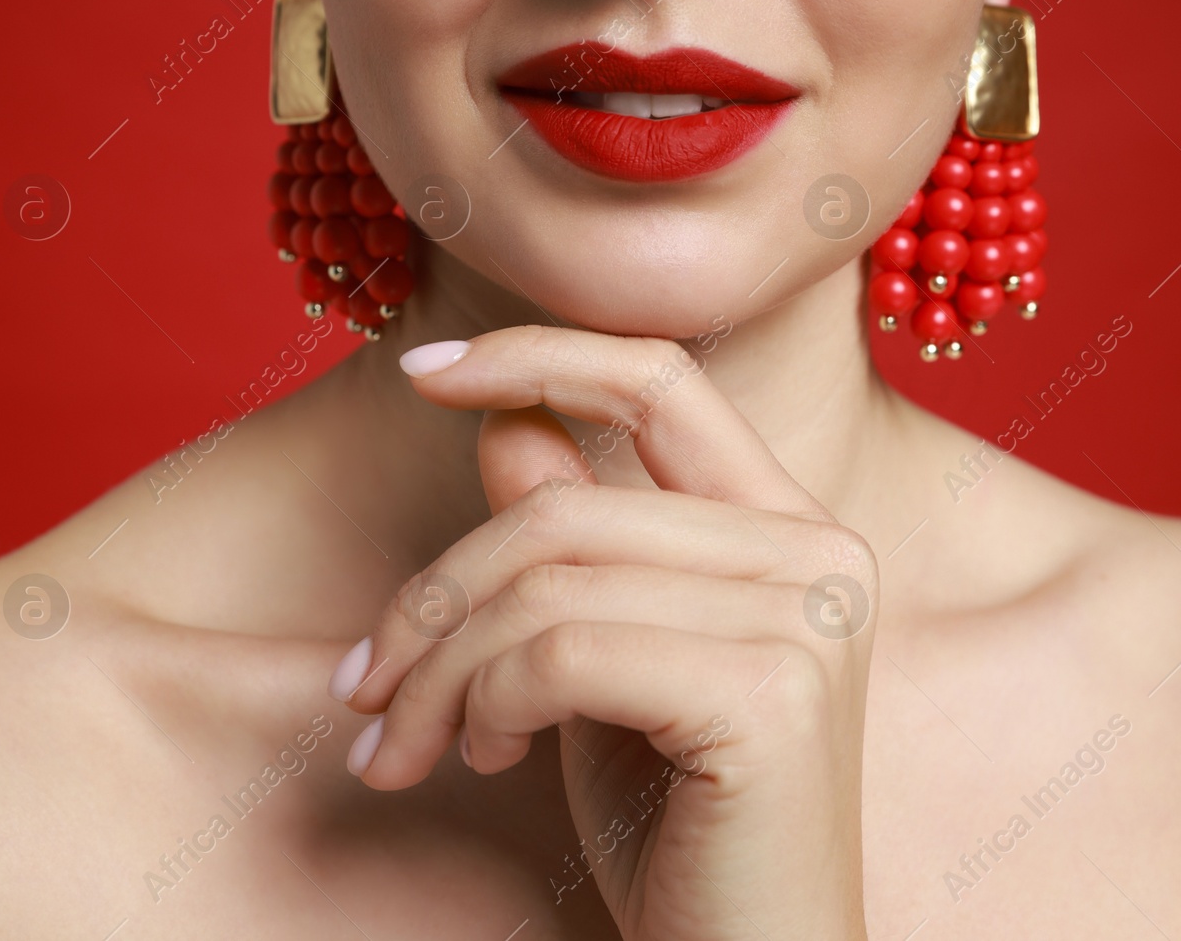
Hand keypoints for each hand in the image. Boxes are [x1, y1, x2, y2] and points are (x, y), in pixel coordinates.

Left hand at [332, 326, 876, 940]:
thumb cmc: (675, 826)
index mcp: (788, 529)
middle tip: (362, 687)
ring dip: (440, 668)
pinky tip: (492, 758)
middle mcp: (818, 554)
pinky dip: (488, 701)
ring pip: (546, 579)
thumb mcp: (600, 661)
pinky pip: (562, 649)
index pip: (662, 379)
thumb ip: (571, 539)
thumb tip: (502, 419)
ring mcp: (805, 618)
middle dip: (431, 595)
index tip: (420, 372)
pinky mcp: (769, 693)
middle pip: (563, 506)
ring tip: (408, 743)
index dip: (539, 355)